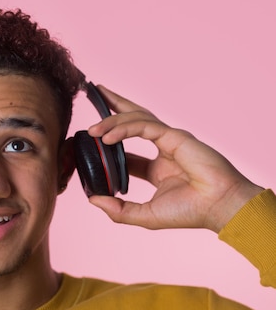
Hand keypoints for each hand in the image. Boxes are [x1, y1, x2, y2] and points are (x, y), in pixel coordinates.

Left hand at [87, 86, 263, 232]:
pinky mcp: (175, 136)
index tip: (90, 138)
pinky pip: (144, 127)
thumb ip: (118, 210)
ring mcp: (170, 140)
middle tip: (94, 93)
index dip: (108, 140)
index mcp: (157, 167)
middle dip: (113, 106)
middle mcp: (163, 149)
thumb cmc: (190, 212)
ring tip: (92, 130)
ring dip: (112, 121)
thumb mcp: (145, 215)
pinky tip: (107, 137)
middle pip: (133, 120)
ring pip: (136, 120)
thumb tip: (92, 199)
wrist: (219, 207)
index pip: (127, 148)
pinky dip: (124, 128)